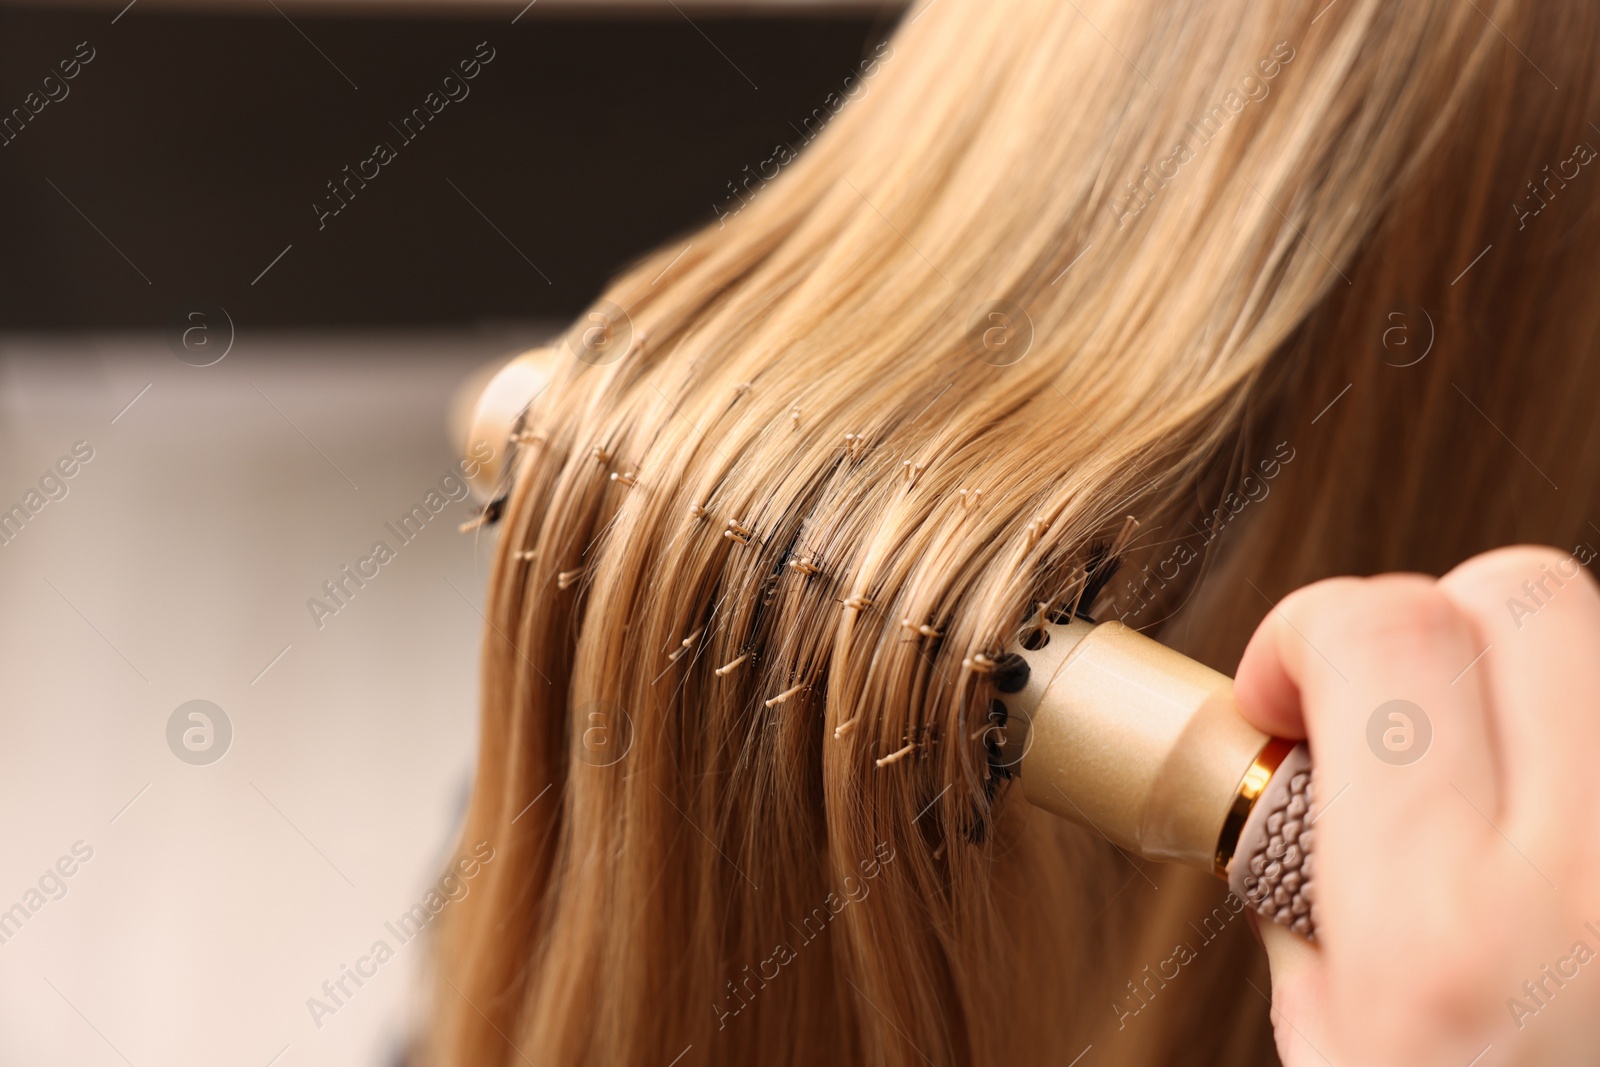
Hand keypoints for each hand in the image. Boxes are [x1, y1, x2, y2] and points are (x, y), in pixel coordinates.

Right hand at [1233, 546, 1599, 1065]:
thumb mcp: (1344, 1066)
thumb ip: (1321, 907)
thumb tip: (1320, 782)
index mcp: (1451, 940)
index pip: (1380, 633)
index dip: (1303, 633)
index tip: (1285, 696)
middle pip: (1520, 595)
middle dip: (1427, 630)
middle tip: (1391, 722)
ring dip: (1537, 690)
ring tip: (1502, 793)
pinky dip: (1598, 760)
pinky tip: (1573, 846)